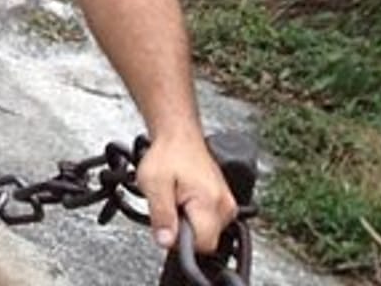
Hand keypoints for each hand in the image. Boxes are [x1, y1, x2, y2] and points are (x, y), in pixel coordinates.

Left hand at [137, 134, 238, 254]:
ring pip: (207, 232)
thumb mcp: (153, 184)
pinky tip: (184, 200)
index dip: (181, 241)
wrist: (178, 136)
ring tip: (176, 200)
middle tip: (170, 206)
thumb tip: (166, 242)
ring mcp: (227, 205)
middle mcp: (225, 206)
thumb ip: (161, 215)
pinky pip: (209, 222)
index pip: (202, 245)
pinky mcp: (224, 203)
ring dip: (189, 223)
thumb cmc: (167, 155)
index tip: (169, 223)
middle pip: (205, 240)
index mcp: (210, 203)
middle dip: (184, 230)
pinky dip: (195, 216)